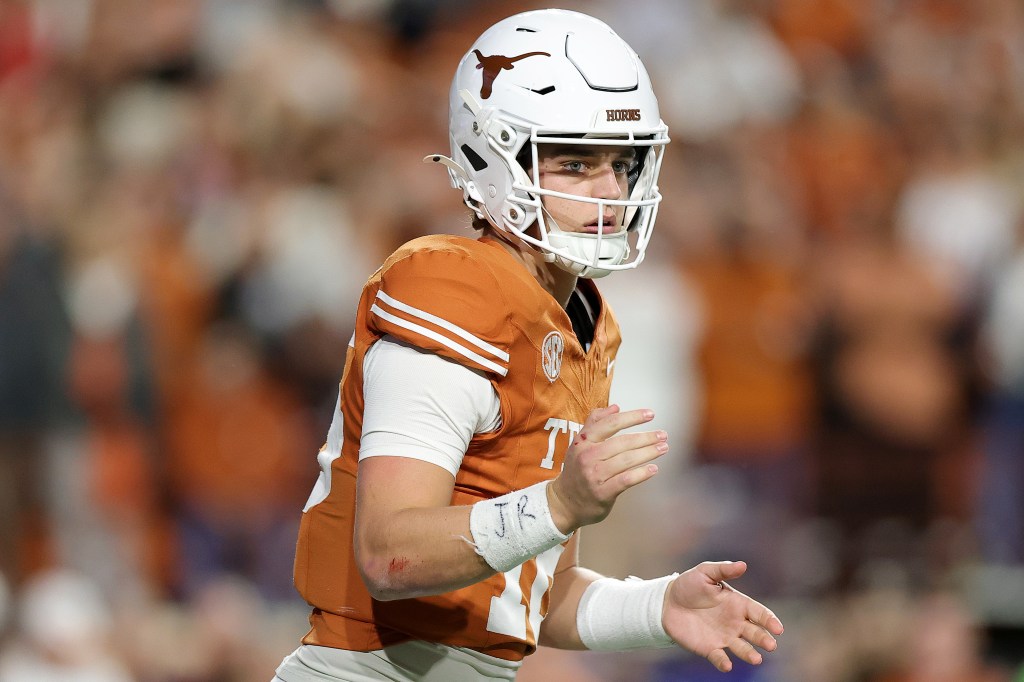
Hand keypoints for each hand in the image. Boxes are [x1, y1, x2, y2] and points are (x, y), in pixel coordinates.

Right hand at [547, 404, 667, 532]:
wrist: (564, 502)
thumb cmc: (577, 470)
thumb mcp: (580, 444)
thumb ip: (595, 422)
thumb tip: (616, 407)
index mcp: (583, 441)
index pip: (610, 424)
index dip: (632, 417)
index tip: (650, 414)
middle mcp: (588, 456)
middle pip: (622, 442)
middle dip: (646, 437)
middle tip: (663, 435)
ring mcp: (594, 475)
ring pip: (626, 460)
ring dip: (648, 453)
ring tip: (663, 448)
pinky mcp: (602, 493)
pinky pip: (626, 480)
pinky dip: (642, 473)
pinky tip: (654, 469)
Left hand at [662, 561, 783, 671]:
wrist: (666, 602)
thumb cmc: (689, 585)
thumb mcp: (705, 572)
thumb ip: (723, 570)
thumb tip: (743, 564)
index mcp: (738, 604)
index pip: (759, 613)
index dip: (770, 620)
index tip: (777, 628)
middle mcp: (735, 623)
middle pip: (755, 633)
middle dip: (764, 639)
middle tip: (771, 645)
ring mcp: (723, 637)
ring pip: (741, 648)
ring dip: (749, 654)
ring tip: (756, 658)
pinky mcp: (709, 648)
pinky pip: (718, 657)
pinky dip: (723, 662)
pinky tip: (726, 665)